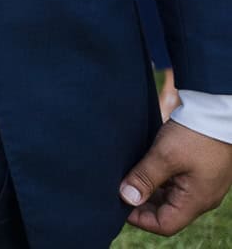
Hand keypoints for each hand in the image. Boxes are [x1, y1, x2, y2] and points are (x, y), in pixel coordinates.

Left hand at [120, 119, 231, 234]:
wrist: (217, 111)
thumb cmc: (194, 134)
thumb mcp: (164, 156)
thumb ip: (144, 178)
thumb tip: (126, 198)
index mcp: (197, 200)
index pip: (165, 224)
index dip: (140, 219)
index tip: (118, 204)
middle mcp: (202, 197)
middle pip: (167, 212)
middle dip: (142, 204)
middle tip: (118, 190)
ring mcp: (202, 184)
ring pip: (170, 197)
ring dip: (149, 190)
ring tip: (127, 178)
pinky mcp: (200, 171)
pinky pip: (176, 183)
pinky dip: (159, 180)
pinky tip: (143, 168)